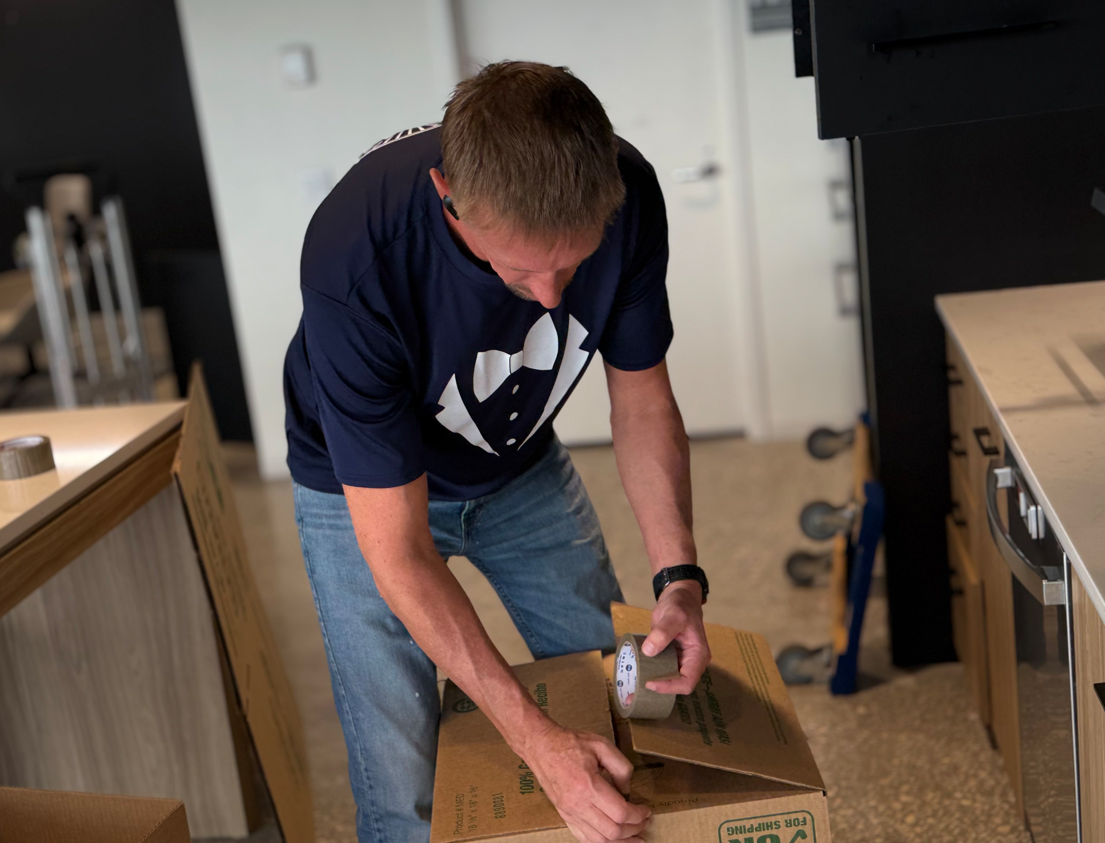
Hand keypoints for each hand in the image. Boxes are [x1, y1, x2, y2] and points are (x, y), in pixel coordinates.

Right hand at [520, 722, 650, 842]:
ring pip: (599, 840)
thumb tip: (627, 791)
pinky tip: (612, 839)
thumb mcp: (602, 745)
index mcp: (588, 786)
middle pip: (612, 831)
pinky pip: (584, 838)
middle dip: (633, 830)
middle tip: (644, 822)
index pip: (620, 813)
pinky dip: (601, 842)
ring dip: (620, 842)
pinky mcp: (564, 815)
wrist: (541, 746)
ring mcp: (569, 812)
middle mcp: (577, 804)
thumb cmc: (570, 743)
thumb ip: (621, 767)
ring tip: (634, 838)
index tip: (646, 811)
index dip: (638, 815)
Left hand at [642, 579, 710, 694]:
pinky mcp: (669, 658)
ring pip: (667, 680)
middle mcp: (691, 662)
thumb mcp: (673, 616)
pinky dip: (648, 674)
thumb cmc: (681, 606)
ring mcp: (680, 661)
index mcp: (698, 656)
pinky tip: (634, 678)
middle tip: (634, 695)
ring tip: (631, 692)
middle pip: (677, 685)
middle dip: (657, 691)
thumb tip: (649, 651)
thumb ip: (663, 633)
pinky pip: (660, 670)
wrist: (678, 597)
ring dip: (651, 685)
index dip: (670, 686)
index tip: (650, 682)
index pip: (687, 681)